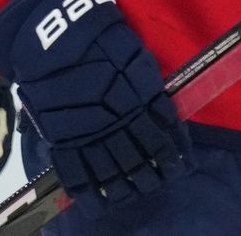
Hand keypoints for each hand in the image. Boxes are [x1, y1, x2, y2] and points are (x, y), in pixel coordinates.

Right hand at [0, 0, 189, 209]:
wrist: (59, 42)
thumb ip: (152, 92)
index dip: (173, 154)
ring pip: (112, 168)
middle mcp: (117, 119)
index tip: (181, 166)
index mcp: (140, 99)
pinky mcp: (62, 137)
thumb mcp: (139, 61)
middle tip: (161, 182)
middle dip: (153, 173)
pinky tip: (100, 198)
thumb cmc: (105, 42)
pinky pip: (76, 170)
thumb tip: (167, 118)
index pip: (163, 135)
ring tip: (137, 191)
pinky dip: (89, 188)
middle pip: (140, 156)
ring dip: (128, 183)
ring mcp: (88, 131)